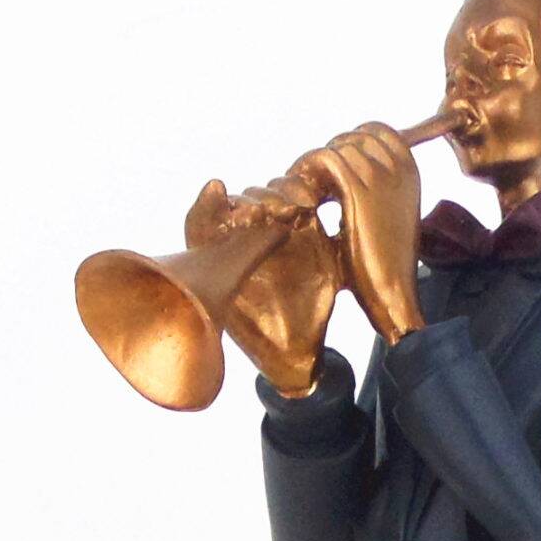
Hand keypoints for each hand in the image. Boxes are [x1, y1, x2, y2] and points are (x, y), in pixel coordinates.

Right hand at [185, 177, 340, 396]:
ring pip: (230, 207)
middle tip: (285, 210)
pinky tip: (217, 190)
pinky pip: (198, 226)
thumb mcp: (332, 267)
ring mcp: (233, 244)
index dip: (291, 186)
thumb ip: (334, 235)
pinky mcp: (211, 261)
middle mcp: (257, 232)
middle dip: (270, 197)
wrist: (294, 354)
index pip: (280, 190)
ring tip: (259, 215)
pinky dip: (204, 206)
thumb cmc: (313, 312)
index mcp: (285, 228)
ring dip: (245, 204)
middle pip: (255, 194)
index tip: (308, 201)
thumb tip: (342, 195)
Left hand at [289, 124, 425, 345]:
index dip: (349, 142)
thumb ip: (372, 190)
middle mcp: (399, 168)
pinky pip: (327, 159)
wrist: (392, 293)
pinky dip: (310, 170)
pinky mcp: (359, 192)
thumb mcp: (386, 216)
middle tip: (311, 180)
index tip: (331, 166)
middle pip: (354, 137)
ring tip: (304, 191)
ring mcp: (381, 177)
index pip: (376, 131)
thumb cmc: (384, 264)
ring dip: (316, 165)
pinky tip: (304, 196)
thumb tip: (339, 174)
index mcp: (410, 172)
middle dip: (330, 154)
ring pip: (338, 147)